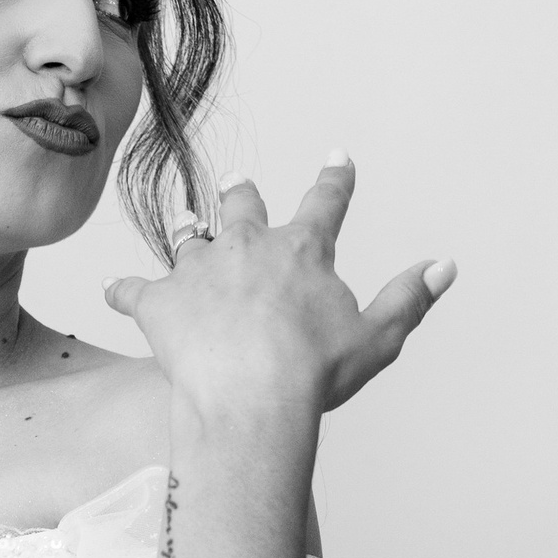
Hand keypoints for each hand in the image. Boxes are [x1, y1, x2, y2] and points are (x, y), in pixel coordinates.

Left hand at [104, 157, 454, 422]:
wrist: (251, 398)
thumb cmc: (315, 373)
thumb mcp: (377, 337)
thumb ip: (409, 298)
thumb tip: (444, 266)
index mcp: (302, 249)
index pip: (325, 202)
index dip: (334, 179)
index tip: (337, 158)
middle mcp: (247, 246)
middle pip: (243, 205)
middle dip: (243, 193)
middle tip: (238, 182)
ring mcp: (198, 271)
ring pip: (189, 239)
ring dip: (189, 235)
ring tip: (187, 231)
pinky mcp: (157, 303)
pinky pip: (133, 292)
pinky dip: (123, 292)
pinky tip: (112, 291)